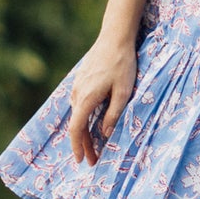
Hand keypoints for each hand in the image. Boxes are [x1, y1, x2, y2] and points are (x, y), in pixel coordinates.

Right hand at [67, 33, 137, 164]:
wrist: (114, 38)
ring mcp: (77, 86)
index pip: (76, 129)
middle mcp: (77, 93)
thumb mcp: (124, 93)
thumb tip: (104, 135)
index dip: (77, 147)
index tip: (81, 160)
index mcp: (86, 98)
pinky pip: (79, 104)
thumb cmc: (122, 64)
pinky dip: (84, 118)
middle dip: (84, 144)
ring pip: (77, 115)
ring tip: (95, 145)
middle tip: (93, 160)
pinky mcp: (81, 80)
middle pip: (76, 125)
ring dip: (84, 132)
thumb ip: (113, 115)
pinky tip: (92, 123)